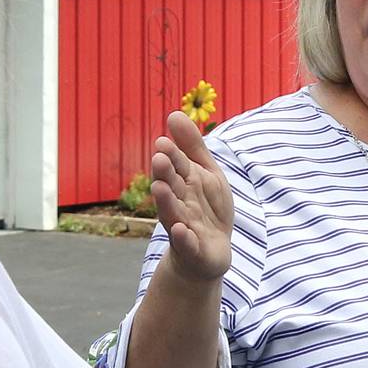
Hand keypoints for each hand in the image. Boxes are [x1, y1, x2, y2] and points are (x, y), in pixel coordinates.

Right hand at [152, 111, 232, 281]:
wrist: (208, 254)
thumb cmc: (205, 209)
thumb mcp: (206, 174)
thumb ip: (192, 147)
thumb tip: (174, 113)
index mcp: (182, 184)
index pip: (176, 167)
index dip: (172, 156)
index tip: (164, 142)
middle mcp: (178, 204)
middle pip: (170, 188)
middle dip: (164, 174)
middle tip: (159, 158)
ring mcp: (184, 228)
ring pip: (173, 214)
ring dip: (166, 203)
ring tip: (160, 189)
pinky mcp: (193, 251)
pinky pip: (186, 244)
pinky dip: (183, 238)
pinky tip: (180, 230)